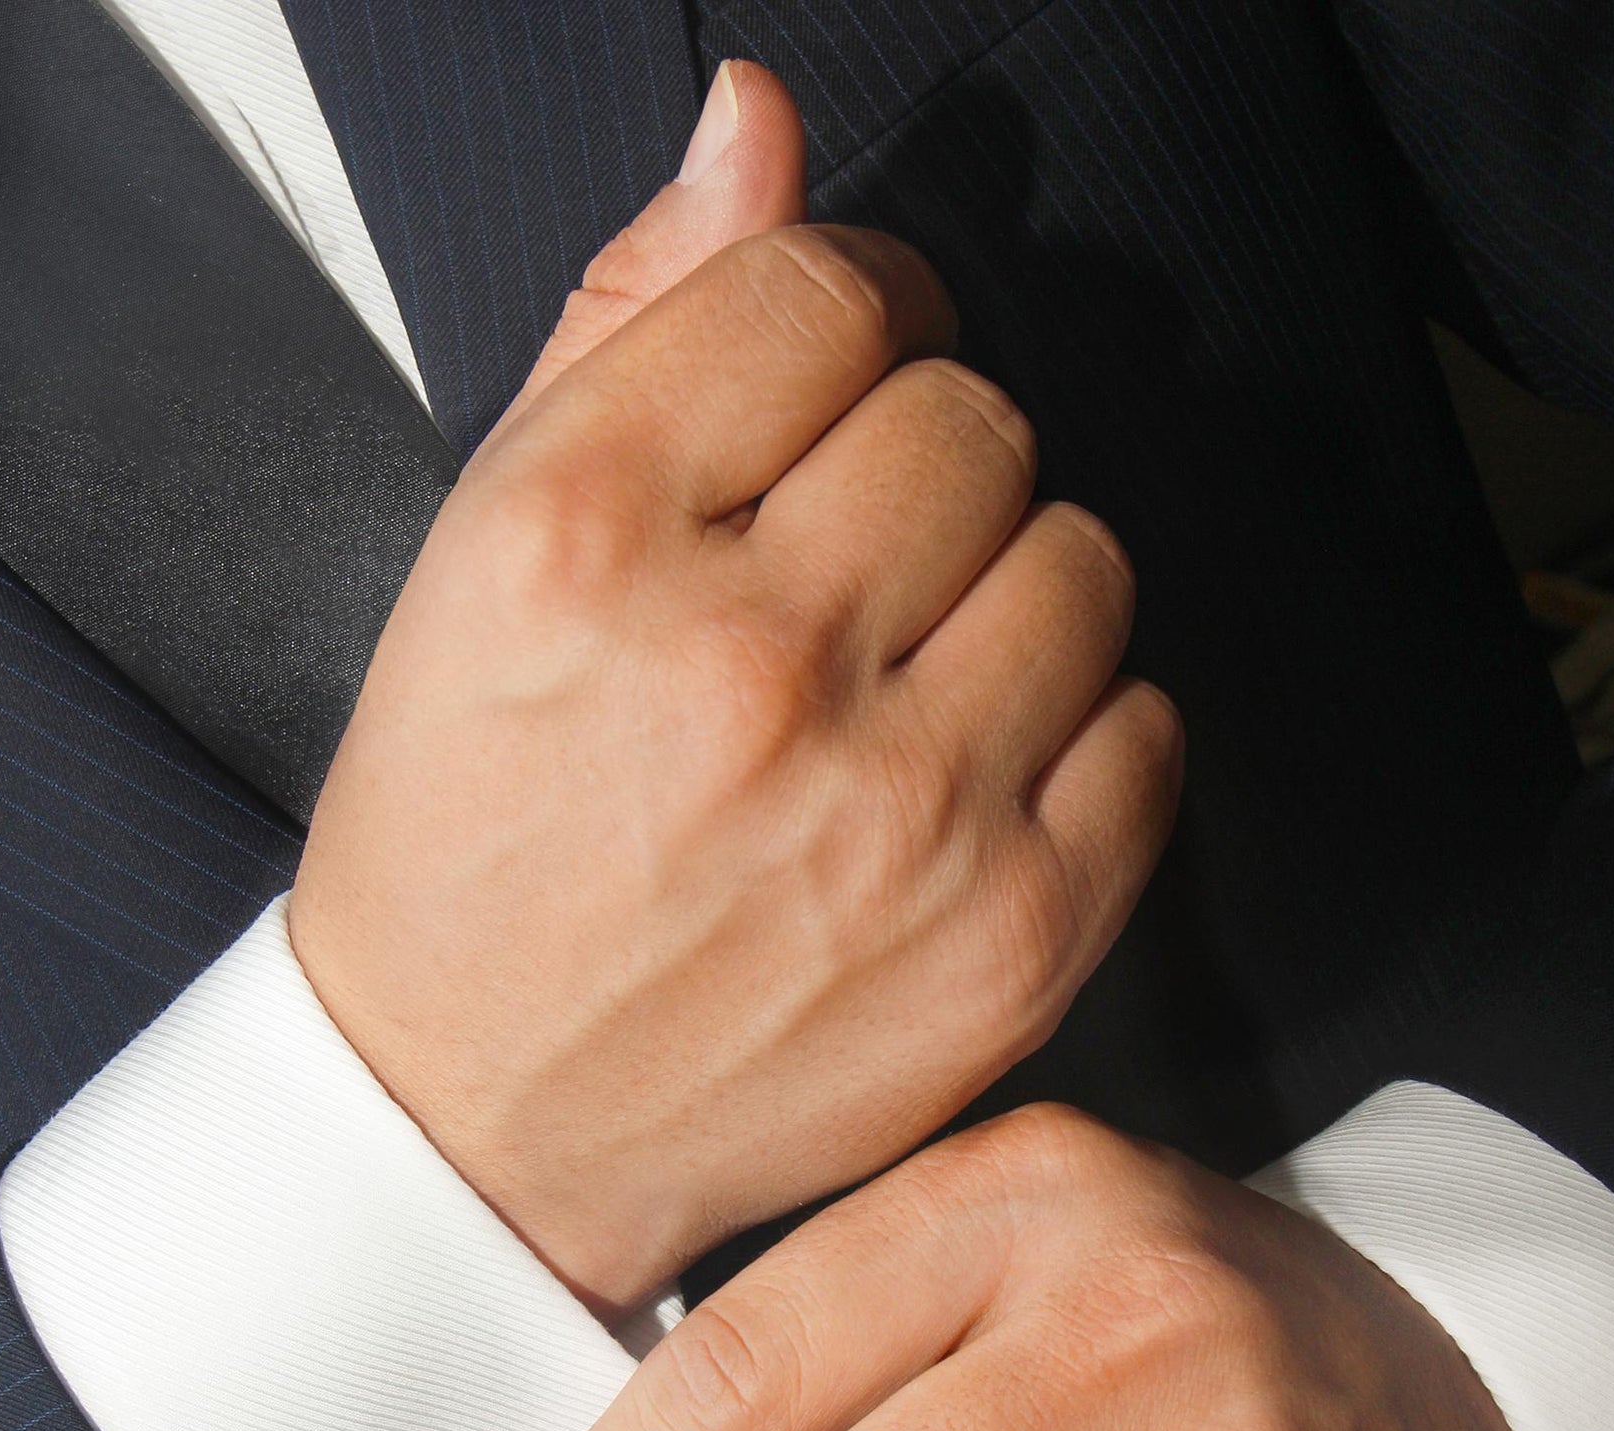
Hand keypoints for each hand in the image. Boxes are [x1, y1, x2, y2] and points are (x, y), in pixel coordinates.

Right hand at [290, 65, 1180, 1311]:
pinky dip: (1077, 731)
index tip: (842, 375)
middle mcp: (751, 664)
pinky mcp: (1008, 936)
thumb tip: (758, 125)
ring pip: (1085, 555)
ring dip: (1009, 589)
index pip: (831, 289)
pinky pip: (1148, 727)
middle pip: (978, 413)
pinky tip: (963, 776)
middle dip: (921, 463)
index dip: (854, 313)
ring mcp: (897, 810)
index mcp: (588, 536)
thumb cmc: (464, 844)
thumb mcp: (479, 559)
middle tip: (847, 564)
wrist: (476, 1121)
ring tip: (902, 676)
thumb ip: (627, 321)